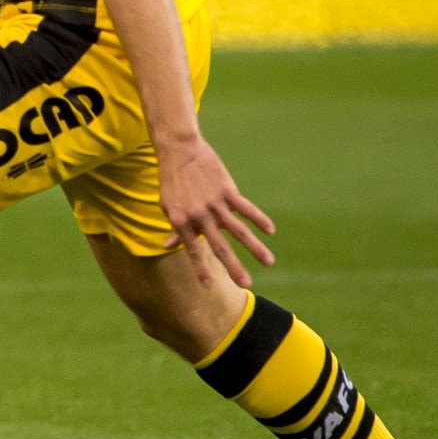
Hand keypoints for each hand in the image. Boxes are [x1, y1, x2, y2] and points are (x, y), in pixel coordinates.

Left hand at [158, 137, 274, 286]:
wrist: (179, 151)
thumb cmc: (171, 180)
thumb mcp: (167, 205)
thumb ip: (175, 227)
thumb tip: (168, 245)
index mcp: (182, 222)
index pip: (193, 251)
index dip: (201, 269)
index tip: (209, 287)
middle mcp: (199, 216)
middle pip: (219, 246)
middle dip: (233, 266)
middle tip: (245, 284)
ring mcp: (215, 204)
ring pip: (238, 230)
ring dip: (255, 247)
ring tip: (269, 261)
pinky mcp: (227, 191)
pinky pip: (246, 208)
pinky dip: (259, 219)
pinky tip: (270, 231)